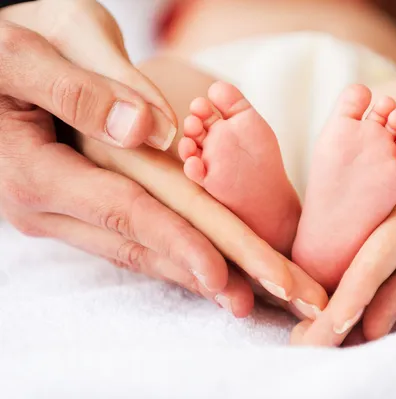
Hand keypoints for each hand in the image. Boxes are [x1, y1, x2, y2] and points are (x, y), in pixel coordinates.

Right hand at [0, 1, 244, 313]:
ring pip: (136, 249)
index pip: (123, 211)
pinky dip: (170, 253)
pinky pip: (128, 236)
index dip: (177, 241)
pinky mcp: (77, 208)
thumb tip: (147, 130)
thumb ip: (83, 91)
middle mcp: (47, 205)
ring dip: (191, 273)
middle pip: (140, 243)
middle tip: (253, 300)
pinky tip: (204, 268)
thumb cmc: (4, 54)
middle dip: (202, 273)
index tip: (221, 273)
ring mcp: (62, 212)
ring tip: (240, 296)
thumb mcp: (32, 53)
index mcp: (35, 170)